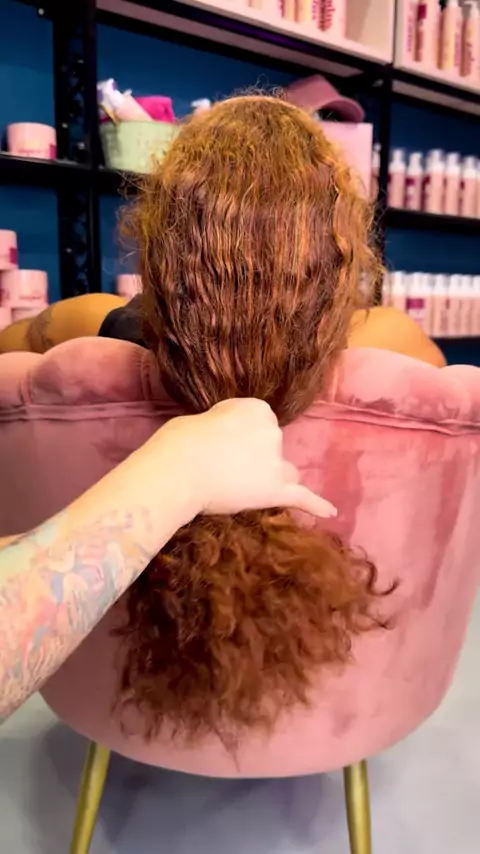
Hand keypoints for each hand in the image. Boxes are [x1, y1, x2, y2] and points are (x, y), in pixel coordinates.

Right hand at [152, 399, 336, 518]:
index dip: (239, 436)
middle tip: (224, 467)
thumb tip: (226, 440)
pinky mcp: (274, 491)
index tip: (222, 443)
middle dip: (255, 457)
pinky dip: (316, 505)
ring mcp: (276, 463)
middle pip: (272, 447)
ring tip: (244, 488)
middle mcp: (273, 432)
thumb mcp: (204, 418)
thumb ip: (225, 427)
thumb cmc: (180, 441)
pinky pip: (301, 497)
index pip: (258, 422)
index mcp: (257, 409)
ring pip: (284, 472)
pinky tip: (330, 512)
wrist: (179, 469)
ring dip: (272, 477)